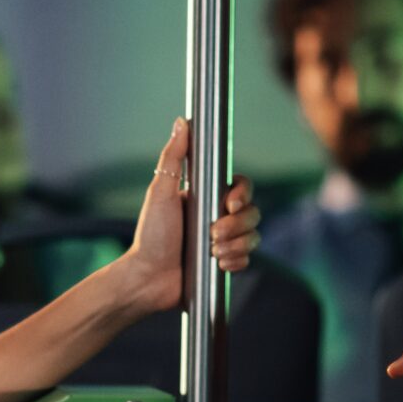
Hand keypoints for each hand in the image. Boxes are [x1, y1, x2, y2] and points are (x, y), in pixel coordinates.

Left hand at [117, 119, 261, 315]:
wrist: (149, 279)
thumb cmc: (151, 236)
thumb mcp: (160, 192)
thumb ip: (173, 157)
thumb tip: (182, 122)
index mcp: (205, 198)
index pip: (240, 187)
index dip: (241, 195)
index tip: (229, 204)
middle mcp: (217, 217)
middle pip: (252, 212)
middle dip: (236, 225)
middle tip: (213, 234)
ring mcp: (223, 241)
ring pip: (253, 236)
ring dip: (236, 244)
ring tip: (212, 251)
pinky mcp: (225, 263)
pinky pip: (248, 258)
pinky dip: (235, 261)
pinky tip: (218, 264)